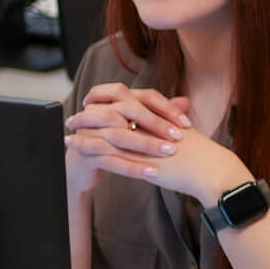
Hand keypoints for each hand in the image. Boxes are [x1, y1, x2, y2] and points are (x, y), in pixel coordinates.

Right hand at [65, 83, 192, 194]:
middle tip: (178, 136)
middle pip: (128, 110)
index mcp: (112, 100)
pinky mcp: (84, 154)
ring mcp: (88, 132)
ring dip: (146, 144)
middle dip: (156, 123)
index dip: (166, 107)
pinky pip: (110, 160)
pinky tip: (152, 172)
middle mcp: (98, 111)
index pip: (143, 95)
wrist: (83, 165)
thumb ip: (158, 113)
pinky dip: (133, 166)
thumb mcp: (136, 125)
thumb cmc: (115, 141)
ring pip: (119, 135)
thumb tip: (186, 100)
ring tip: (169, 152)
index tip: (186, 123)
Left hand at [66, 85, 253, 204]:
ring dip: (81, 128)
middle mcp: (145, 119)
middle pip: (109, 108)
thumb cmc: (200, 156)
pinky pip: (102, 146)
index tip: (93, 105)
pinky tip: (73, 146)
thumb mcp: (182, 135)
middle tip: (73, 118)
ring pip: (101, 126)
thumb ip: (166, 127)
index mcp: (157, 111)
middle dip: (88, 112)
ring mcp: (139, 135)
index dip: (106, 100)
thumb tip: (154, 128)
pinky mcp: (134, 154)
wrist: (209, 169)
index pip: (125, 99)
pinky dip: (84, 144)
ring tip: (67, 133)